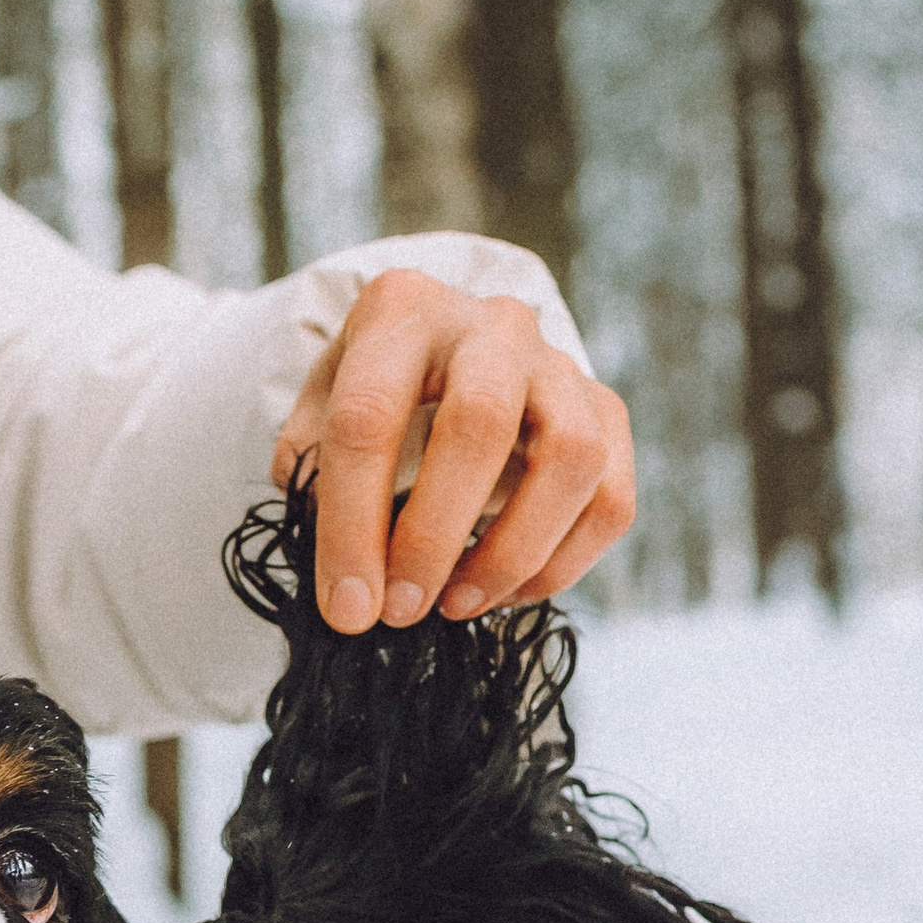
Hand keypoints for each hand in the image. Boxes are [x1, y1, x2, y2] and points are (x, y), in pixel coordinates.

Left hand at [271, 268, 634, 634]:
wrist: (448, 351)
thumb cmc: (377, 389)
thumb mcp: (321, 404)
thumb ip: (312, 468)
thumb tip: (343, 567)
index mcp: (403, 312)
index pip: (367, 418)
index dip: (351, 525)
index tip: (347, 607)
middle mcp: (492, 325)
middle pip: (481, 423)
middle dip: (435, 535)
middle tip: (402, 609)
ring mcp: (560, 365)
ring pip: (570, 459)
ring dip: (512, 552)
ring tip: (456, 605)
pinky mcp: (607, 410)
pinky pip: (611, 498)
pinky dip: (563, 563)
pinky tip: (506, 593)